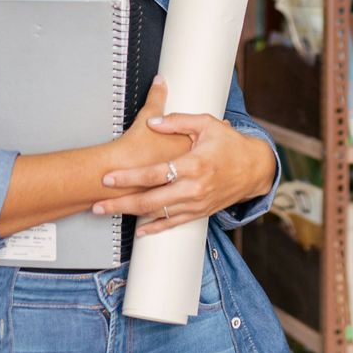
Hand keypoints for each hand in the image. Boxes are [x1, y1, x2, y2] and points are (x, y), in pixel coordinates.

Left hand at [95, 87, 276, 236]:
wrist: (254, 168)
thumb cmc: (230, 144)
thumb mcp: (207, 124)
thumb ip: (178, 121)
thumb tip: (153, 121)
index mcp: (194, 164)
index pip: (155, 173)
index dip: (129, 176)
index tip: (109, 177)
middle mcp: (194, 188)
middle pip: (151, 200)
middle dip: (121, 203)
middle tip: (97, 204)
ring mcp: (197, 203)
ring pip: (159, 214)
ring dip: (132, 216)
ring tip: (108, 213)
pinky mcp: (200, 212)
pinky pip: (174, 223)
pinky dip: (155, 228)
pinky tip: (139, 231)